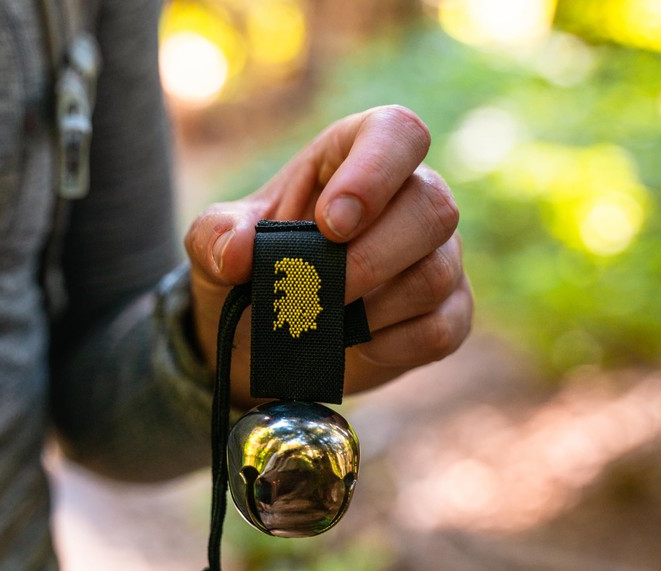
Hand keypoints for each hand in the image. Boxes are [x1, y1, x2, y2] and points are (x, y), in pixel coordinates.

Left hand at [184, 104, 472, 408]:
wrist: (266, 340)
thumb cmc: (251, 272)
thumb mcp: (214, 248)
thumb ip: (217, 237)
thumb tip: (237, 252)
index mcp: (356, 158)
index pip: (398, 134)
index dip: (373, 174)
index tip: (329, 224)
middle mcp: (410, 200)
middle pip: (434, 208)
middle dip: (370, 258)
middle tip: (318, 292)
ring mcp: (437, 257)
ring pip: (437, 274)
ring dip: (375, 309)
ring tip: (327, 320)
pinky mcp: (446, 313)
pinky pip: (440, 329)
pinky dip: (392, 345)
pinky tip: (358, 345)